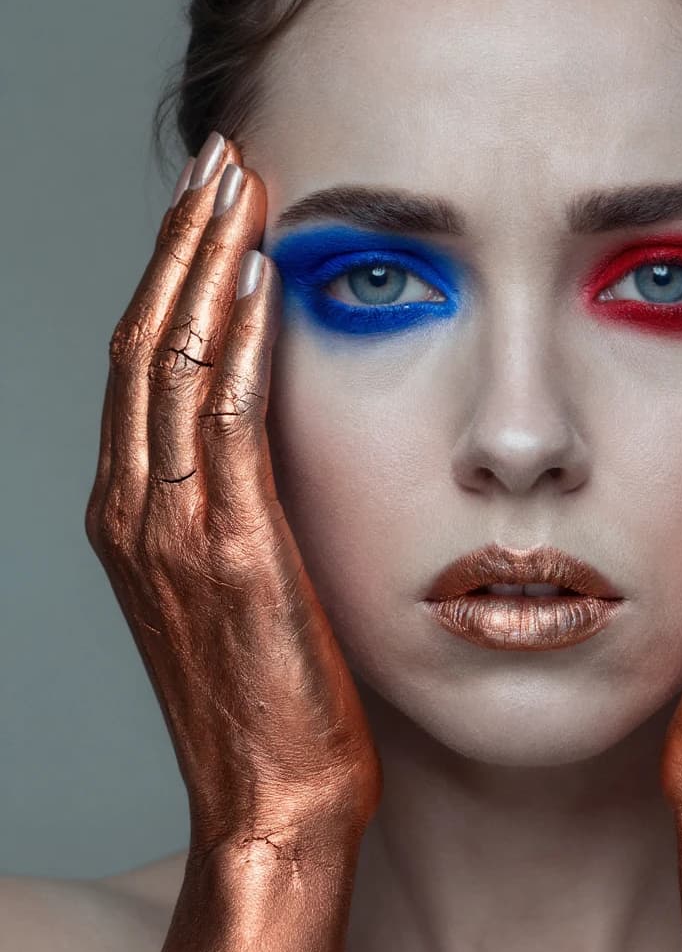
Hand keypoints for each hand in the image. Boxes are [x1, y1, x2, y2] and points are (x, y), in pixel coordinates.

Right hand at [84, 133, 380, 871]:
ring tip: (240, 187)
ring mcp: (173, 527)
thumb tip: (271, 426)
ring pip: (176, 362)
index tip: (215, 203)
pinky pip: (228, 422)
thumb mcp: (243, 579)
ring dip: (208, 264)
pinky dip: (241, 342)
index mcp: (138, 509)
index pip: (149, 358)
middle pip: (150, 338)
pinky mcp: (230, 551)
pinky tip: (262, 281)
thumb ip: (239, 498)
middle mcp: (137, 506)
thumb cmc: (273, 690)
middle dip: (184, 241)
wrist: (275, 790)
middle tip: (221, 161)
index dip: (176, 270)